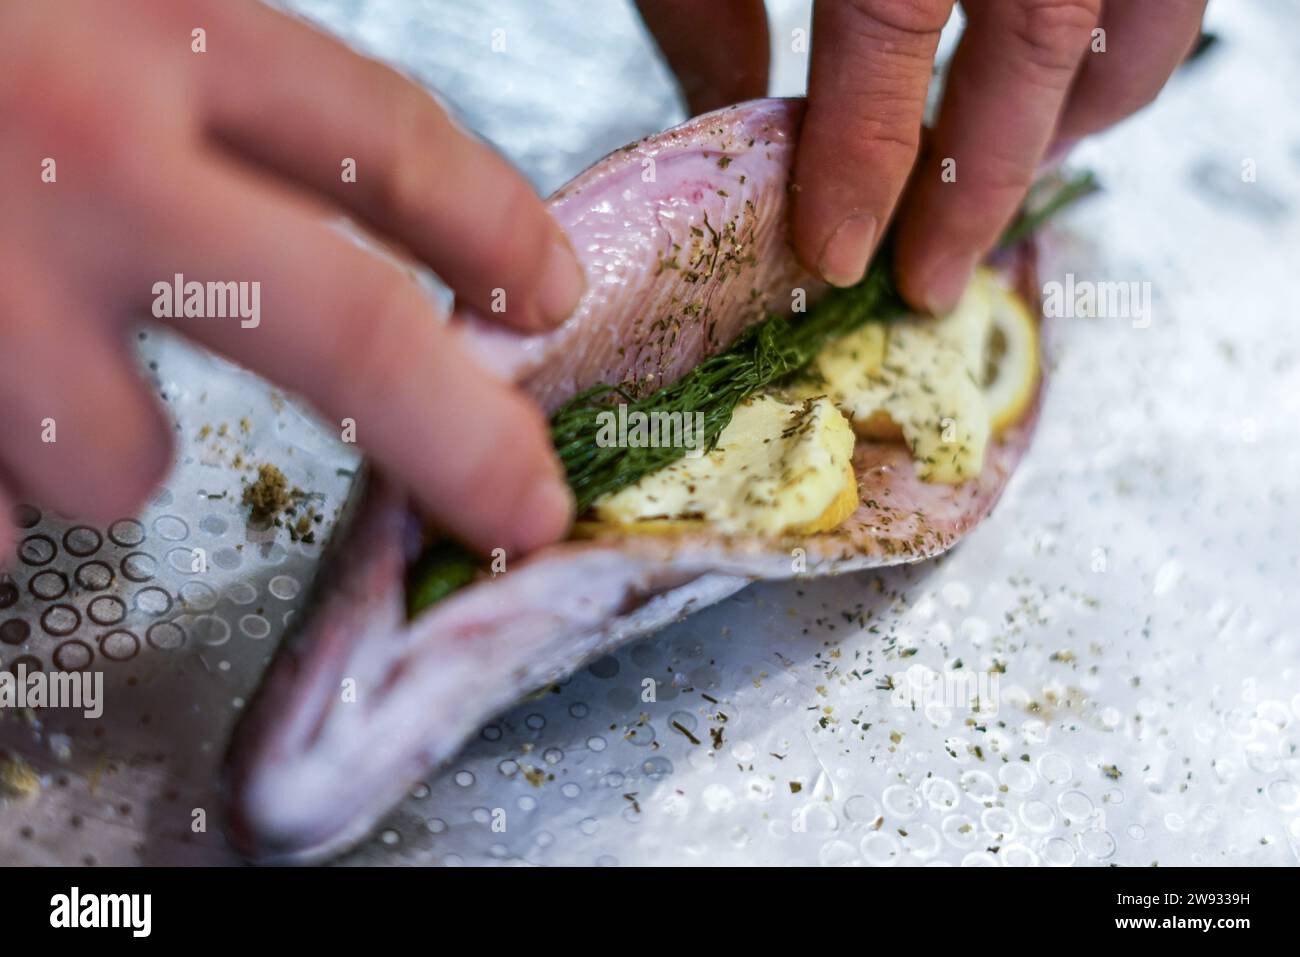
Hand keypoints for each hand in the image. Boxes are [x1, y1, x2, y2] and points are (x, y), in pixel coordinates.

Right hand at [0, 0, 581, 563]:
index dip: (491, 230)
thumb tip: (306, 209)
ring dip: (112, 440)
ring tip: (18, 364)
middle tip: (525, 503)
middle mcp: (94, 159)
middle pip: (352, 337)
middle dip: (459, 442)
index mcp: (154, 25)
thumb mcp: (78, 1)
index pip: (385, 142)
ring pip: (128, 459)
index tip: (548, 292)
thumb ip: (191, 91)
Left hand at [639, 0, 1205, 308]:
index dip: (866, 154)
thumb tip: (728, 114)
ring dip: (1087, 106)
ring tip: (1015, 176)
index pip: (889, 28)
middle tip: (932, 277)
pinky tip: (1069, 67)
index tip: (837, 249)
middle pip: (1038, 34)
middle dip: (985, 177)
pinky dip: (1133, 27)